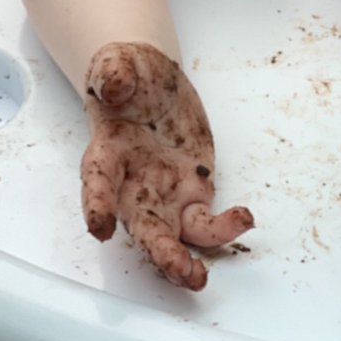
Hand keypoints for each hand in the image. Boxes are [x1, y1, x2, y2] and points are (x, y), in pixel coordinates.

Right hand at [81, 42, 253, 290]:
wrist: (147, 81)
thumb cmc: (124, 75)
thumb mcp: (115, 62)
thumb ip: (113, 73)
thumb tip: (116, 85)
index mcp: (107, 151)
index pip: (98, 179)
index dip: (96, 203)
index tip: (99, 225)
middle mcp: (132, 184)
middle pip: (140, 223)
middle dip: (157, 249)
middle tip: (174, 266)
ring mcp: (163, 194)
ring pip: (171, 236)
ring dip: (183, 260)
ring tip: (198, 277)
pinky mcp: (191, 195)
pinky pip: (205, 223)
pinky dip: (224, 228)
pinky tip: (243, 218)